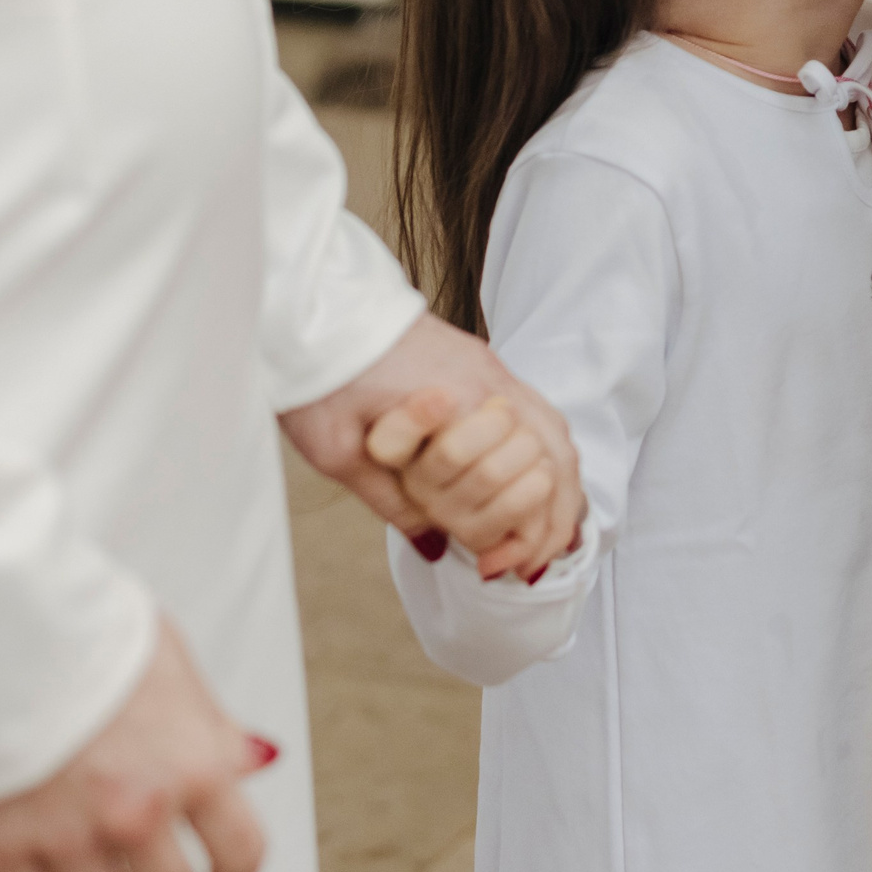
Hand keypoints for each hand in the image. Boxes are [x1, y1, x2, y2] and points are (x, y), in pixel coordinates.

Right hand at [0, 618, 268, 871]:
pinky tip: (38, 858)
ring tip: (88, 847)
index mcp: (193, 764)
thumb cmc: (84, 625)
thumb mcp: (174, 662)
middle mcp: (138, 810)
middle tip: (145, 853)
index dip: (233, 865)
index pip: (241, 852)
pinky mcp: (1, 844)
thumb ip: (208, 724)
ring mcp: (69, 834)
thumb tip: (239, 760)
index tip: (221, 865)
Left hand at [279, 316, 580, 580]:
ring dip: (556, 490)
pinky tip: (533, 488)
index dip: (516, 534)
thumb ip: (393, 502)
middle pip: (554, 456)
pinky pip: (537, 414)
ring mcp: (491, 367)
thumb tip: (438, 547)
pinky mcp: (482, 362)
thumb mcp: (339, 453)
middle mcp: (489, 382)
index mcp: (458, 402)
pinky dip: (544, 457)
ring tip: (541, 539)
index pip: (522, 477)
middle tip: (515, 563)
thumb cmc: (319, 375)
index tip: (493, 569)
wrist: (314, 302)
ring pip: (557, 434)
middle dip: (542, 517)